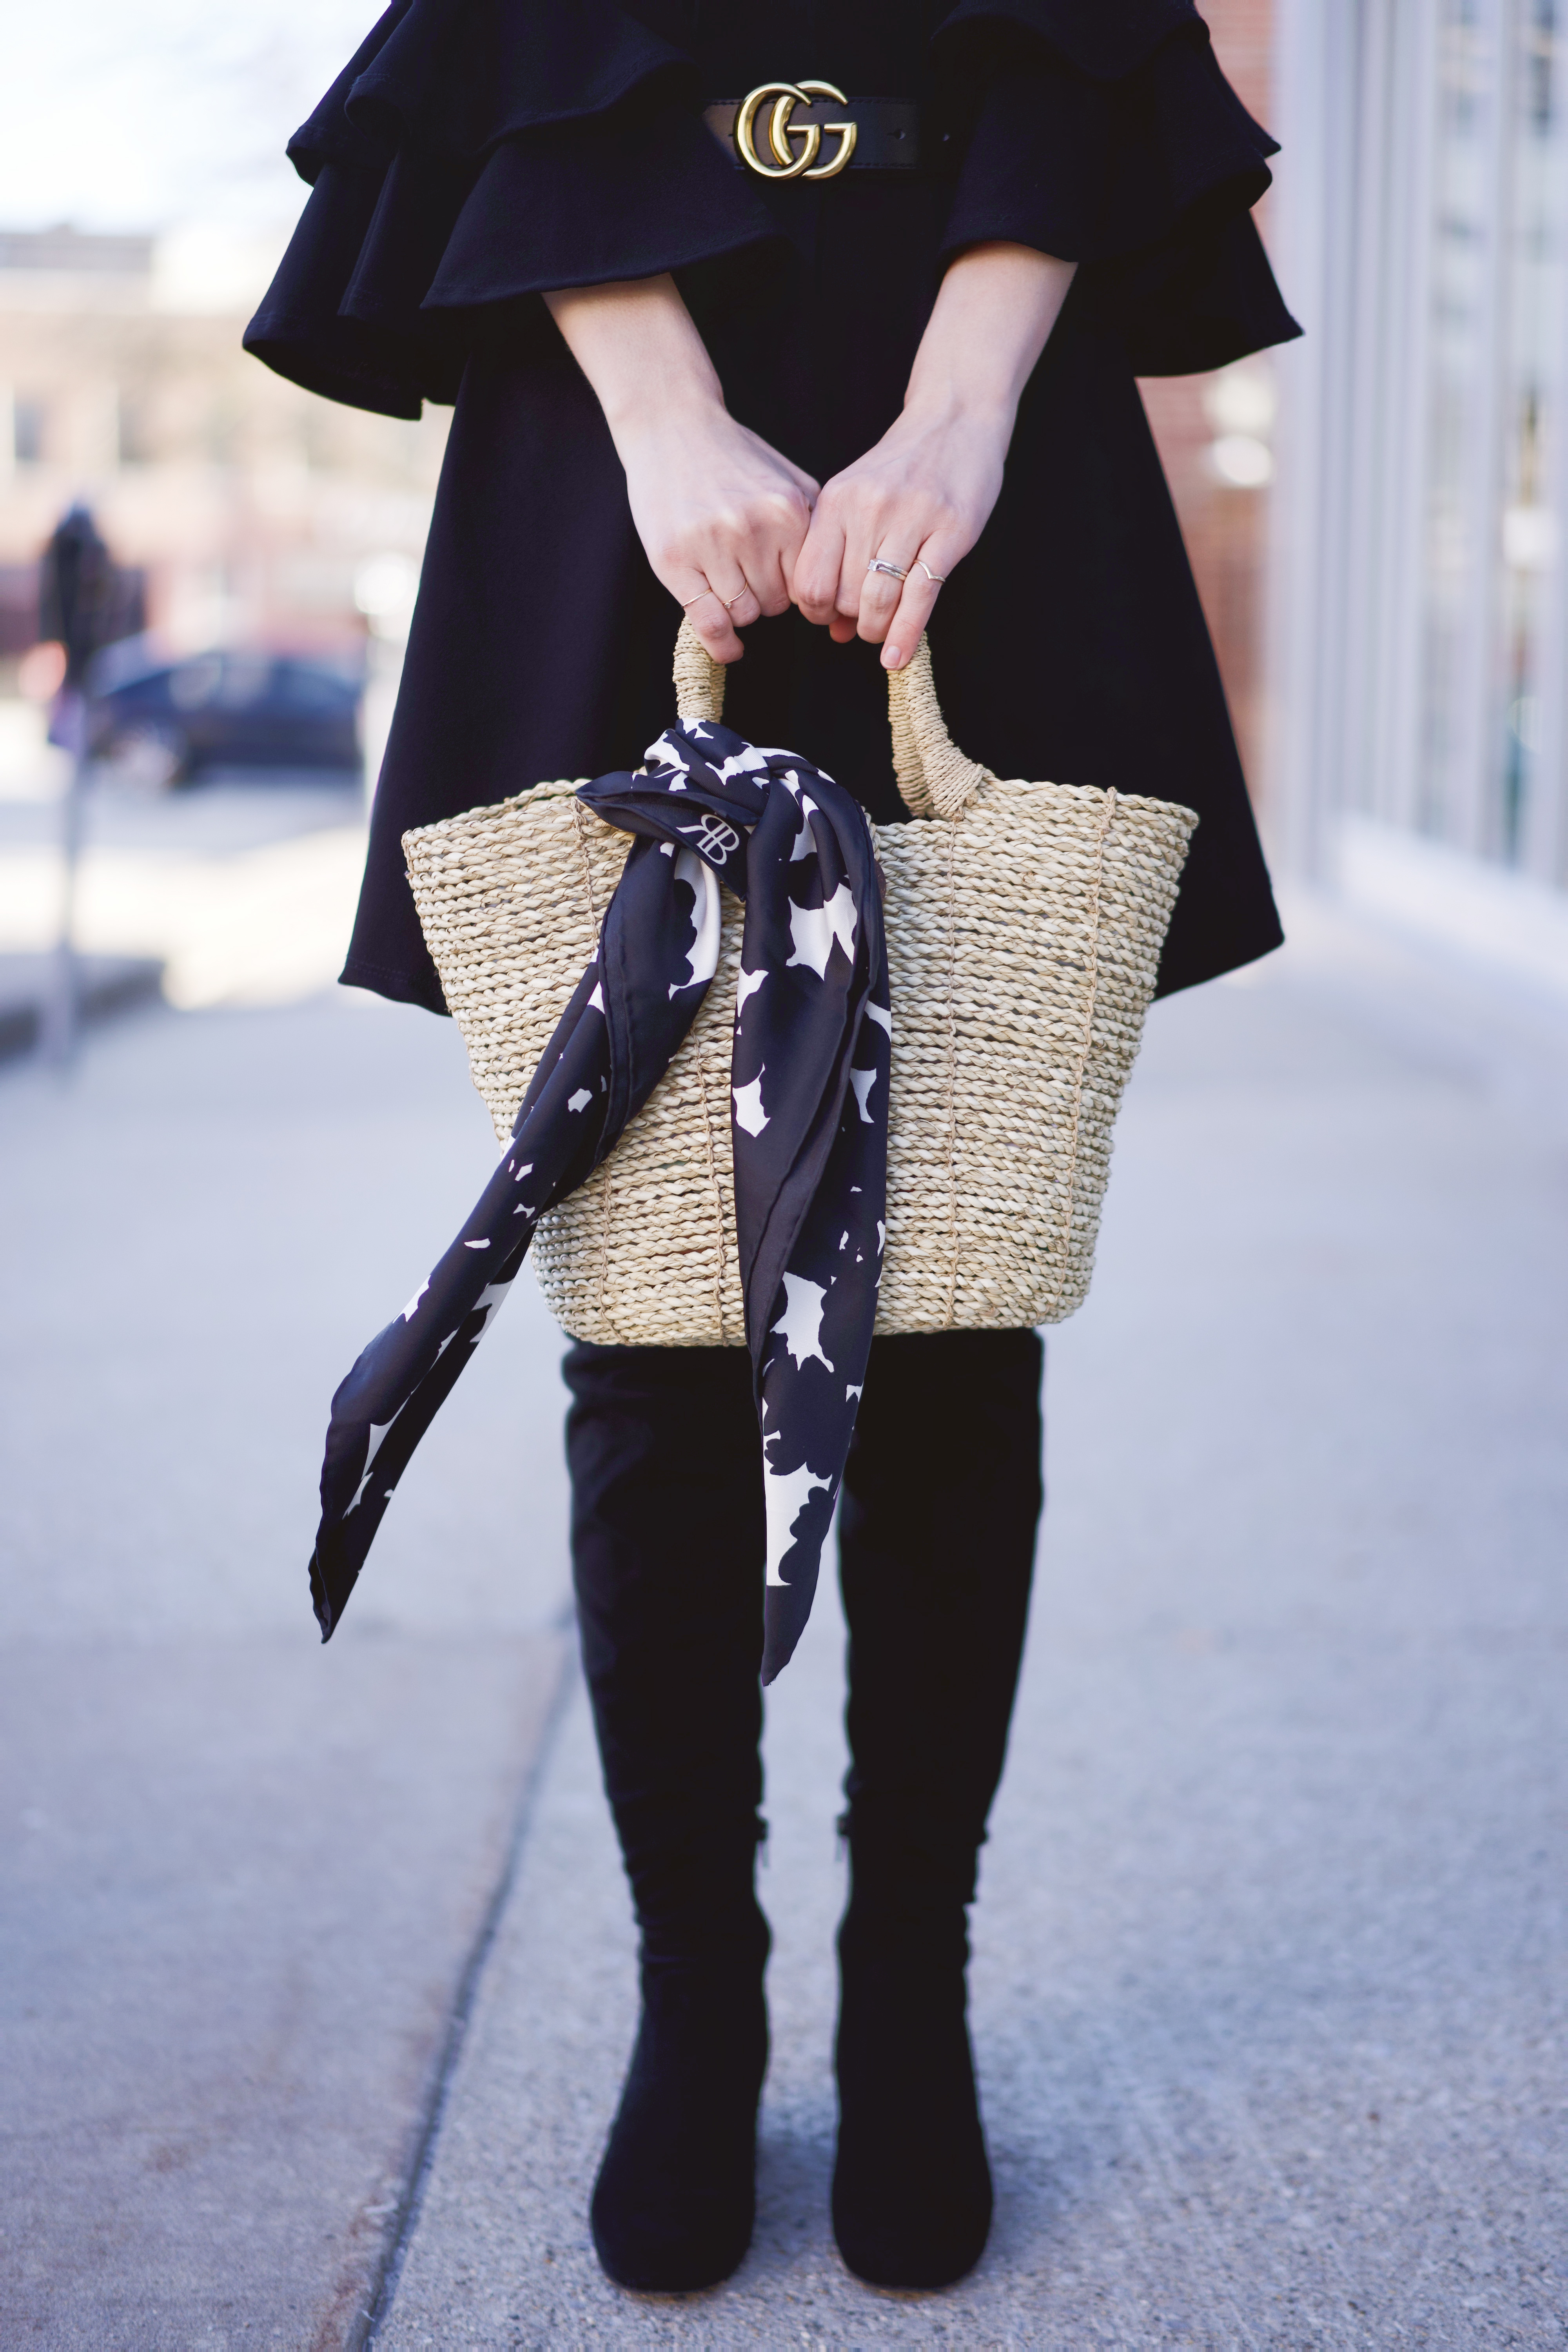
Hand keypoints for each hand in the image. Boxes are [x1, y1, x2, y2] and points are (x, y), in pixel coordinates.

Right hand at [544, 274, 816, 662]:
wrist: (673, 428)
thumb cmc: (734, 459)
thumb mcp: (789, 482)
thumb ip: (815, 526)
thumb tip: (843, 579)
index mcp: (788, 512)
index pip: (810, 585)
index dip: (800, 592)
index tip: (788, 588)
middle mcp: (753, 530)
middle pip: (776, 604)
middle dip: (768, 597)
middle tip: (751, 575)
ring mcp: (711, 546)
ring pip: (744, 614)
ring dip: (741, 610)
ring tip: (731, 585)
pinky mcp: (674, 560)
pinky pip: (709, 623)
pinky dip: (722, 643)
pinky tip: (729, 646)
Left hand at [791, 403, 1008, 665]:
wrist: (954, 417)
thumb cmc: (902, 466)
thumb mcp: (858, 499)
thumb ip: (840, 556)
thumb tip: (834, 630)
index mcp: (837, 502)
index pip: (810, 579)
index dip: (816, 611)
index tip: (830, 616)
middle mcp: (868, 509)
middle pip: (845, 595)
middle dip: (850, 621)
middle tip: (862, 624)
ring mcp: (911, 519)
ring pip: (879, 600)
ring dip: (876, 630)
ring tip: (880, 635)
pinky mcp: (951, 531)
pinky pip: (921, 596)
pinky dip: (906, 634)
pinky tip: (897, 657)